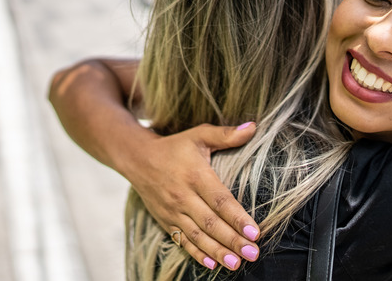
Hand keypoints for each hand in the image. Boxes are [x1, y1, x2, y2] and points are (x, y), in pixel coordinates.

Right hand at [125, 123, 260, 270]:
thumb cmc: (175, 146)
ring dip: (217, 251)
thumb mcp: (199, 135)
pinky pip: (182, 241)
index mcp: (195, 175)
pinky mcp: (165, 221)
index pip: (219, 200)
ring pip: (197, 236)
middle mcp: (183, 196)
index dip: (237, 217)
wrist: (137, 158)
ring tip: (236, 264)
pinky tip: (212, 264)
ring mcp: (172, 211)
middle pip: (210, 223)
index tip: (255, 232)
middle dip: (232, 240)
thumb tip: (254, 127)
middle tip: (252, 254)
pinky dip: (196, 254)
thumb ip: (226, 134)